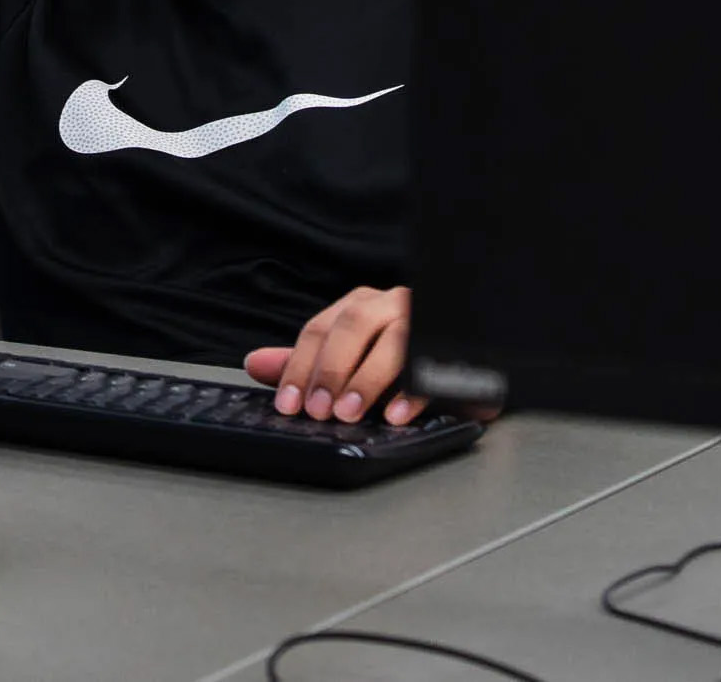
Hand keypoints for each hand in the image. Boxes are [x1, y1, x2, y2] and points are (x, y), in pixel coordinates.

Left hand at [244, 285, 473, 428]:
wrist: (465, 354)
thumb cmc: (400, 356)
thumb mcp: (350, 359)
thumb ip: (307, 362)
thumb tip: (255, 363)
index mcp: (360, 306)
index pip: (319, 329)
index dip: (299, 367)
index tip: (288, 404)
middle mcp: (390, 304)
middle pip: (353, 325)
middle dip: (332, 370)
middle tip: (318, 411)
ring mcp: (424, 319)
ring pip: (393, 340)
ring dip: (367, 380)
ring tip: (349, 414)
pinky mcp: (453, 342)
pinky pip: (433, 363)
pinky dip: (413, 391)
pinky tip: (396, 414)